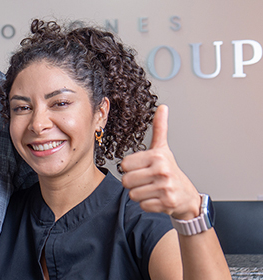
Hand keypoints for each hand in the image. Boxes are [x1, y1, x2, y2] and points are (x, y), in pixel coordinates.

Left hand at [121, 105, 200, 219]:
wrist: (187, 196)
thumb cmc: (170, 170)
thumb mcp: (163, 149)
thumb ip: (159, 128)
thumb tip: (162, 107)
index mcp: (157, 156)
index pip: (124, 164)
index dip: (131, 168)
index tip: (142, 168)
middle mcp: (162, 171)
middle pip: (126, 180)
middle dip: (133, 183)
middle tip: (146, 180)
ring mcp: (165, 188)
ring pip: (132, 194)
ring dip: (140, 194)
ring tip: (152, 189)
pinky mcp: (166, 203)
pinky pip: (142, 205)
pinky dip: (147, 204)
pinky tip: (157, 198)